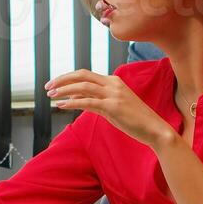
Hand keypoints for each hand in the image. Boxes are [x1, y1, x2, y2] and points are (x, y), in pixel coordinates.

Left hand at [45, 70, 175, 149]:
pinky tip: (61, 105)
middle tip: (47, 87)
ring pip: (83, 86)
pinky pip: (88, 102)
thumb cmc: (134, 120)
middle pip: (82, 75)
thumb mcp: (113, 107)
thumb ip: (96, 101)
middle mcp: (113, 84)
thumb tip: (76, 99)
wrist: (155, 129)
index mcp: (113, 81)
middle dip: (62, 79)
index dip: (67, 77)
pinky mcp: (113, 107)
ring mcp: (114, 94)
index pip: (85, 74)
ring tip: (51, 96)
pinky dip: (72, 102)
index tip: (54, 84)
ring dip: (64, 90)